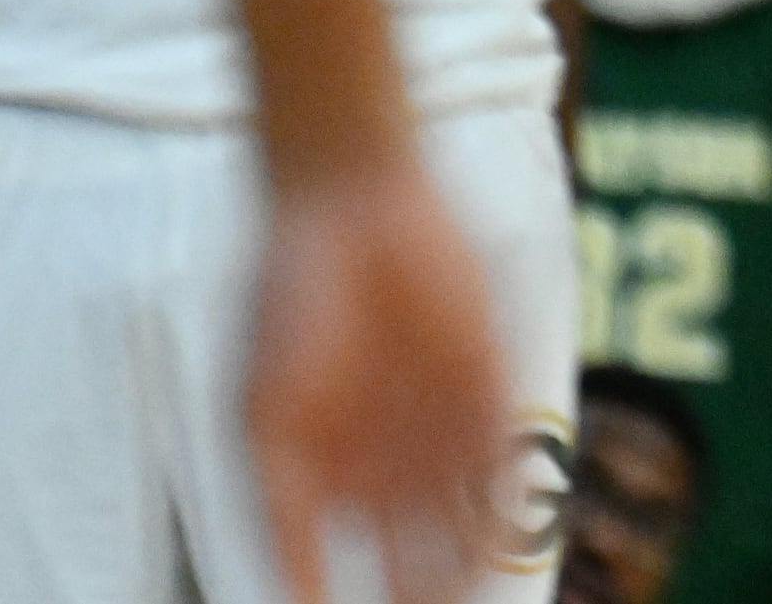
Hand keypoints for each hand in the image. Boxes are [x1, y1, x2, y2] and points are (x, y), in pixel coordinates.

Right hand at [246, 153, 510, 603]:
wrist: (350, 206)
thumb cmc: (289, 307)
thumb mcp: (265, 417)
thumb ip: (280, 508)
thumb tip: (297, 597)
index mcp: (330, 465)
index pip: (355, 558)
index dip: (368, 598)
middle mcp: (390, 451)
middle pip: (419, 547)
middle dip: (428, 588)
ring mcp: (440, 416)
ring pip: (466, 511)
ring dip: (471, 555)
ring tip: (467, 589)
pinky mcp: (488, 377)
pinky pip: (503, 450)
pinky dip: (504, 495)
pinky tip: (507, 531)